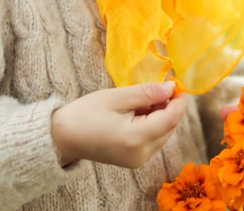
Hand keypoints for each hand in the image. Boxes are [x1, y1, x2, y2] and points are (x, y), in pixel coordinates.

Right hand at [50, 81, 186, 167]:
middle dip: (170, 106)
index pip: (170, 119)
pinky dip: (153, 123)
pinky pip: (153, 140)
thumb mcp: (117, 96)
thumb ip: (146, 92)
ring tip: (144, 97)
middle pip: (169, 127)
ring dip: (161, 114)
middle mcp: (141, 154)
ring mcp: (138, 161)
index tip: (178, 83)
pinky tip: (139, 111)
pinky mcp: (135, 161)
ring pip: (163, 134)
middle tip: (160, 85)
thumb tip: (171, 88)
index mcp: (136, 138)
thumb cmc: (87, 112)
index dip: (179, 101)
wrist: (64, 136)